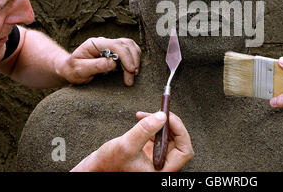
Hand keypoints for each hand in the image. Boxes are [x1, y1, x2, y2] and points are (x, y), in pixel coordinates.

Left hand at [56, 37, 141, 85]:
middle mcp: (104, 42)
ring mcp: (110, 45)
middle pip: (126, 45)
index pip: (115, 45)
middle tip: (132, 77)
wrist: (70, 69)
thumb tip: (113, 63)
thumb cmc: (73, 70)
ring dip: (135, 59)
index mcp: (94, 44)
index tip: (130, 69)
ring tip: (133, 74)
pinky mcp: (115, 50)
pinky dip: (134, 58)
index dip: (126, 56)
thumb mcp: (80, 71)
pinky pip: (129, 50)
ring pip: (130, 45)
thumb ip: (95, 66)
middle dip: (132, 60)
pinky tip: (132, 69)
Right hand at [71, 111, 193, 171]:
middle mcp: (162, 165)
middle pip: (179, 141)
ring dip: (160, 123)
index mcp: (161, 170)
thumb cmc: (109, 164)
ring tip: (146, 116)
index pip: (184, 151)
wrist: (97, 167)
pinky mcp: (150, 152)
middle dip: (169, 124)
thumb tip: (162, 116)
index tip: (169, 117)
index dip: (181, 132)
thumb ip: (145, 129)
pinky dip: (153, 125)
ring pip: (169, 136)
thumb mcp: (127, 144)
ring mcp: (157, 158)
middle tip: (159, 112)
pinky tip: (143, 120)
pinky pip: (159, 135)